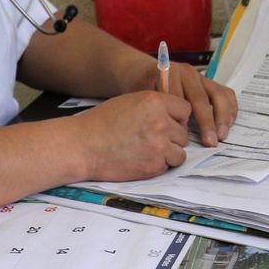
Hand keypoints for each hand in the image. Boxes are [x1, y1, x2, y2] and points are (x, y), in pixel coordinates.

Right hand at [72, 91, 193, 180]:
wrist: (82, 146)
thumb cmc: (101, 123)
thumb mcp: (131, 102)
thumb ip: (155, 106)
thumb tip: (173, 115)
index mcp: (155, 102)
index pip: (185, 109)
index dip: (177, 118)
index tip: (168, 123)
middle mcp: (162, 122)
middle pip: (184, 133)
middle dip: (172, 138)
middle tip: (152, 140)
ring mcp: (160, 145)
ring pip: (180, 152)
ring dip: (168, 153)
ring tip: (148, 151)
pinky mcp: (155, 165)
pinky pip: (168, 166)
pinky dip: (158, 165)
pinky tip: (142, 160)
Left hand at [128, 60, 237, 146]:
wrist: (144, 73)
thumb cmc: (141, 89)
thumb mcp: (140, 97)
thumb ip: (154, 110)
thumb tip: (168, 131)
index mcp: (168, 73)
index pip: (179, 100)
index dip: (182, 120)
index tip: (184, 138)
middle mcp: (187, 73)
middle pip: (201, 98)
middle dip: (207, 121)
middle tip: (210, 141)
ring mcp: (200, 77)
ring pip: (219, 94)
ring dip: (222, 117)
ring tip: (221, 135)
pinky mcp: (210, 83)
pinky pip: (226, 94)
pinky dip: (229, 110)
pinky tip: (227, 125)